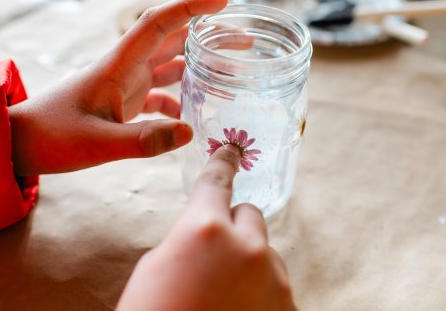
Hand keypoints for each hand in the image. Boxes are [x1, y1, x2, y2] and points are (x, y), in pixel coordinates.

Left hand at [9, 0, 227, 174]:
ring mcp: (125, 85)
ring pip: (168, 66)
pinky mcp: (124, 103)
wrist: (21, 143)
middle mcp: (125, 69)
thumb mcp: (99, 143)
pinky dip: (178, 100)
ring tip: (228, 74)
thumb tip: (191, 132)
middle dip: (207, 35)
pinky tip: (191, 116)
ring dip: (197, 66)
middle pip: (172, 40)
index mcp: (118, 66)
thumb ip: (143, 140)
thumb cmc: (52, 137)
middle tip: (242, 41)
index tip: (222, 1)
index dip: (190, 7)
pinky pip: (159, 95)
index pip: (158, 23)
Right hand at [116, 145, 296, 310]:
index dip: (223, 163)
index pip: (217, 181)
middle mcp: (247, 246)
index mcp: (205, 229)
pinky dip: (260, 291)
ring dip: (248, 263)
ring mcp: (273, 278)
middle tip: (214, 254)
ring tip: (223, 296)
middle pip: (250, 215)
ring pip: (264, 252)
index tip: (232, 150)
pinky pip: (274, 283)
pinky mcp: (288, 305)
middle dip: (234, 226)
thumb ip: (190, 238)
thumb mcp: (158, 266)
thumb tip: (209, 232)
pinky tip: (237, 310)